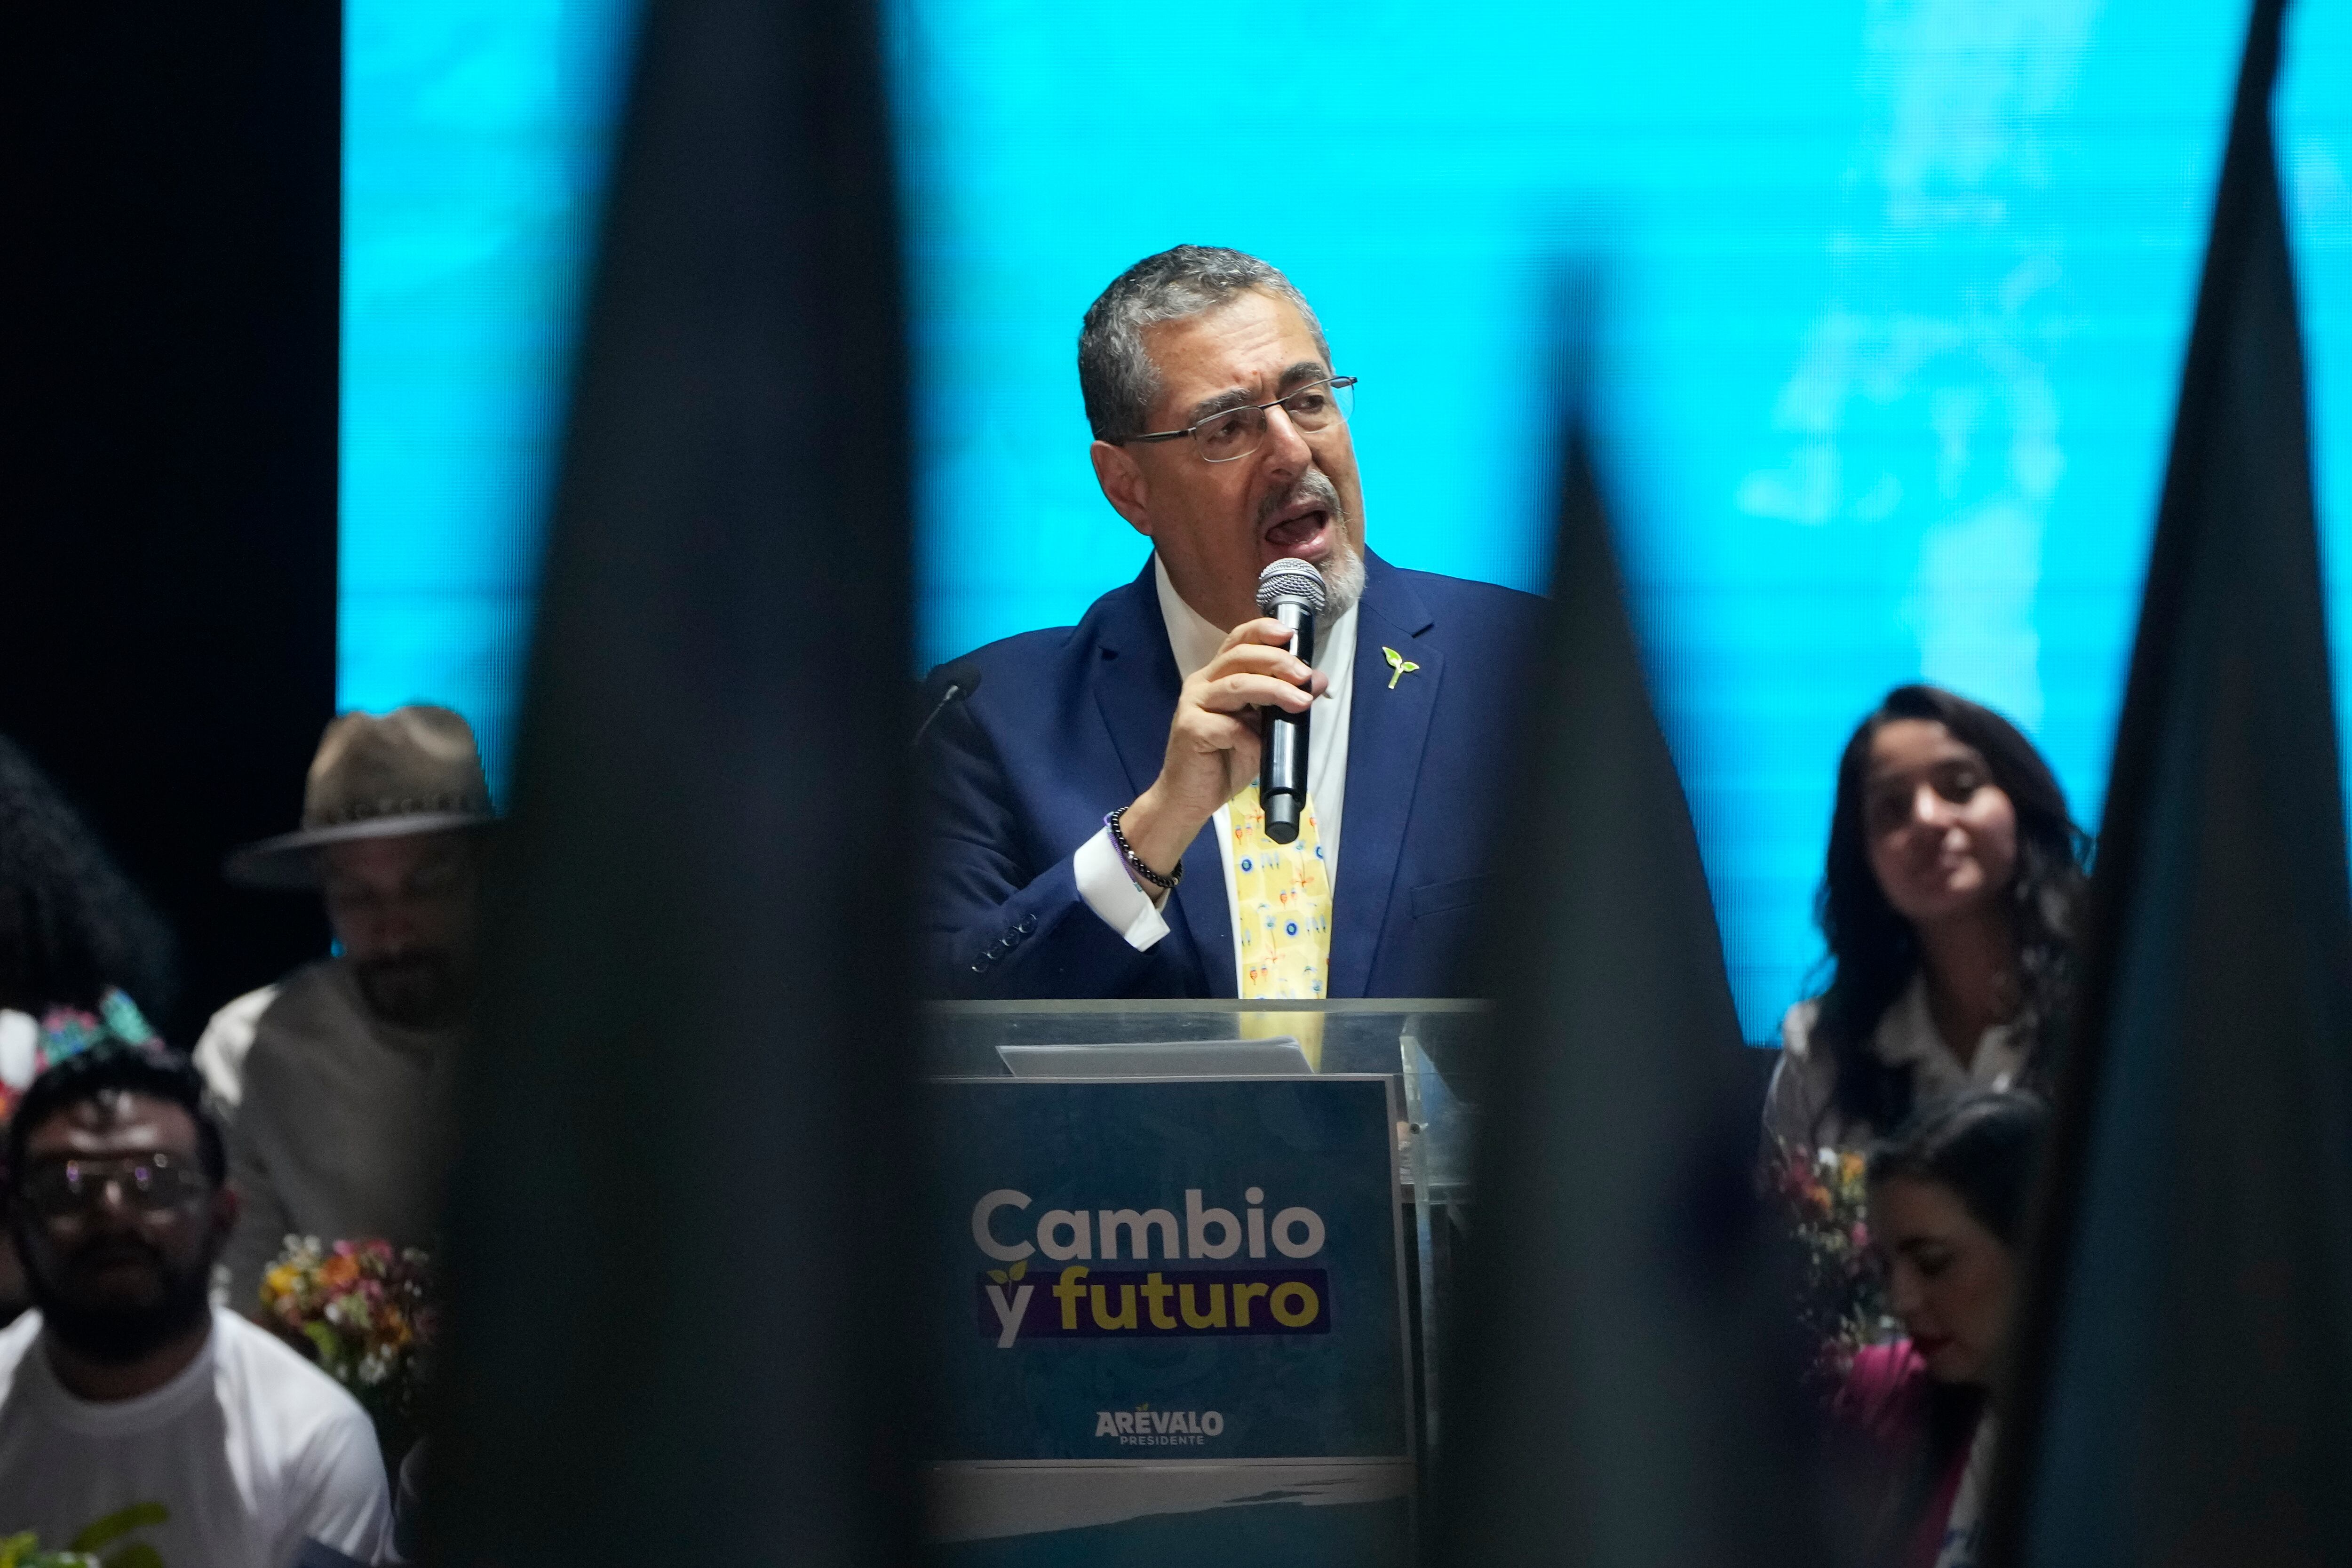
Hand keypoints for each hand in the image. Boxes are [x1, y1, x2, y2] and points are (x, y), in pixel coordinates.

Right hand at [1117, 618, 1325, 886]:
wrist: (1189, 799)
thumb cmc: (1224, 762)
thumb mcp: (1262, 730)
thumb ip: (1284, 703)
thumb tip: (1318, 680)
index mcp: (1217, 678)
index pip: (1238, 642)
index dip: (1262, 632)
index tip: (1291, 633)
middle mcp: (1202, 684)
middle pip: (1239, 656)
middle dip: (1277, 661)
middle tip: (1305, 675)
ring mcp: (1193, 705)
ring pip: (1237, 684)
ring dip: (1273, 690)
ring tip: (1300, 702)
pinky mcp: (1191, 729)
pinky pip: (1228, 726)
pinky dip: (1251, 737)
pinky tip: (1259, 749)